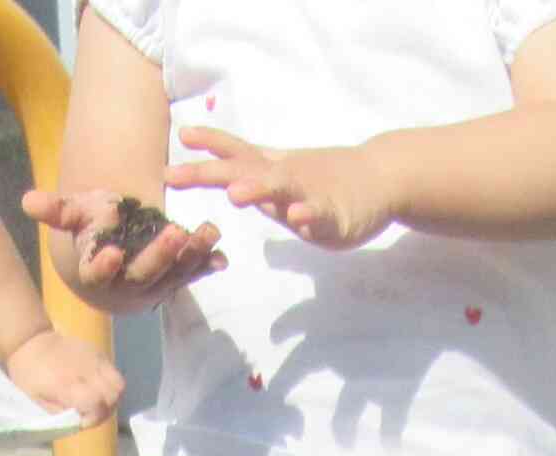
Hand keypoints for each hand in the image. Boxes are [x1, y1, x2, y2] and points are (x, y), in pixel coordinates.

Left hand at [1, 325, 124, 424]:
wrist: (30, 340)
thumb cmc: (28, 374)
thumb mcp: (36, 400)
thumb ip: (60, 413)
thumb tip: (80, 421)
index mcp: (65, 384)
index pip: (96, 404)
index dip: (94, 418)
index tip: (82, 421)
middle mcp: (84, 370)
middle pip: (113, 395)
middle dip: (106, 410)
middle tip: (91, 413)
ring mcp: (93, 358)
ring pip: (119, 384)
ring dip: (112, 398)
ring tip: (97, 403)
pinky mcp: (97, 352)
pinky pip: (114, 372)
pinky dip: (110, 385)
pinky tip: (96, 388)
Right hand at [21, 186, 226, 310]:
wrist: (114, 249)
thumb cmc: (92, 229)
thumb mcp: (74, 216)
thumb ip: (55, 210)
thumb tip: (27, 201)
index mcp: (96, 274)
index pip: (96, 275)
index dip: (103, 267)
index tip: (112, 251)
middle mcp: (126, 288)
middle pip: (143, 277)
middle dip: (160, 256)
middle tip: (176, 232)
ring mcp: (154, 288)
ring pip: (173, 277)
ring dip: (192, 257)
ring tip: (208, 232)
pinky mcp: (175, 282)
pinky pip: (192, 275)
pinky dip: (207, 266)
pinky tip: (221, 257)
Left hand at [164, 128, 395, 249]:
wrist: (381, 177)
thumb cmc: (329, 179)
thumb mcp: (286, 177)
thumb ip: (258, 184)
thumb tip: (229, 186)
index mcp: (271, 170)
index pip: (235, 153)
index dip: (208, 145)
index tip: (181, 138)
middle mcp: (285, 177)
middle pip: (242, 170)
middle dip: (207, 173)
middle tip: (174, 176)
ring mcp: (309, 193)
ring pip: (280, 189)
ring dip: (257, 189)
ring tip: (236, 195)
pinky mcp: (335, 215)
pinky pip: (320, 216)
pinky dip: (308, 215)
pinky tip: (297, 218)